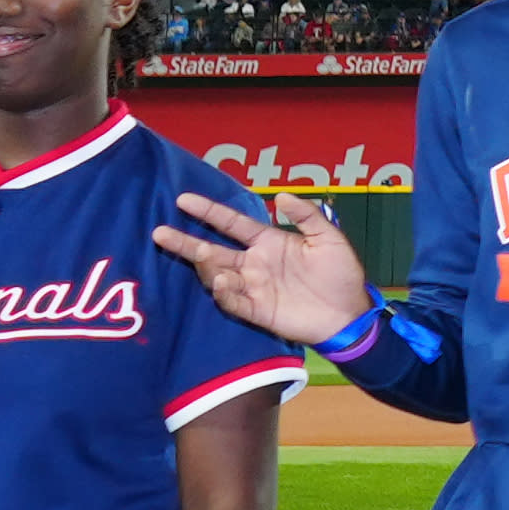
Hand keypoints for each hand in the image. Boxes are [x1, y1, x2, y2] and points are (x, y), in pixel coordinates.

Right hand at [151, 180, 371, 346]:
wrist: (349, 314)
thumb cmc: (341, 273)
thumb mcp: (328, 238)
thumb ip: (306, 217)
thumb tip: (281, 195)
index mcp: (268, 242)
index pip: (231, 224)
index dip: (208, 212)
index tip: (183, 200)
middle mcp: (254, 263)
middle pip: (213, 250)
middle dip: (186, 242)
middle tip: (159, 232)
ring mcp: (253, 288)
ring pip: (218, 275)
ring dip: (208, 267)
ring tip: (203, 256)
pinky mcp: (257, 311)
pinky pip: (234, 302)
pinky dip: (225, 294)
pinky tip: (223, 283)